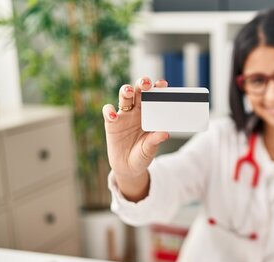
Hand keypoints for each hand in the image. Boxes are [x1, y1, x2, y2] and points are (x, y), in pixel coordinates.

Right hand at [102, 77, 169, 199]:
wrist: (128, 168)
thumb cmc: (142, 155)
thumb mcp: (150, 150)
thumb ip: (155, 141)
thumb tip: (165, 133)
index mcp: (150, 114)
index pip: (154, 97)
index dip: (158, 89)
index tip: (163, 84)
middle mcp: (137, 111)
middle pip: (138, 92)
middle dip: (142, 84)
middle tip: (146, 82)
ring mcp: (124, 115)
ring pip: (124, 97)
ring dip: (125, 91)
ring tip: (128, 91)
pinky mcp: (111, 123)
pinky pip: (108, 112)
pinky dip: (109, 111)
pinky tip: (114, 115)